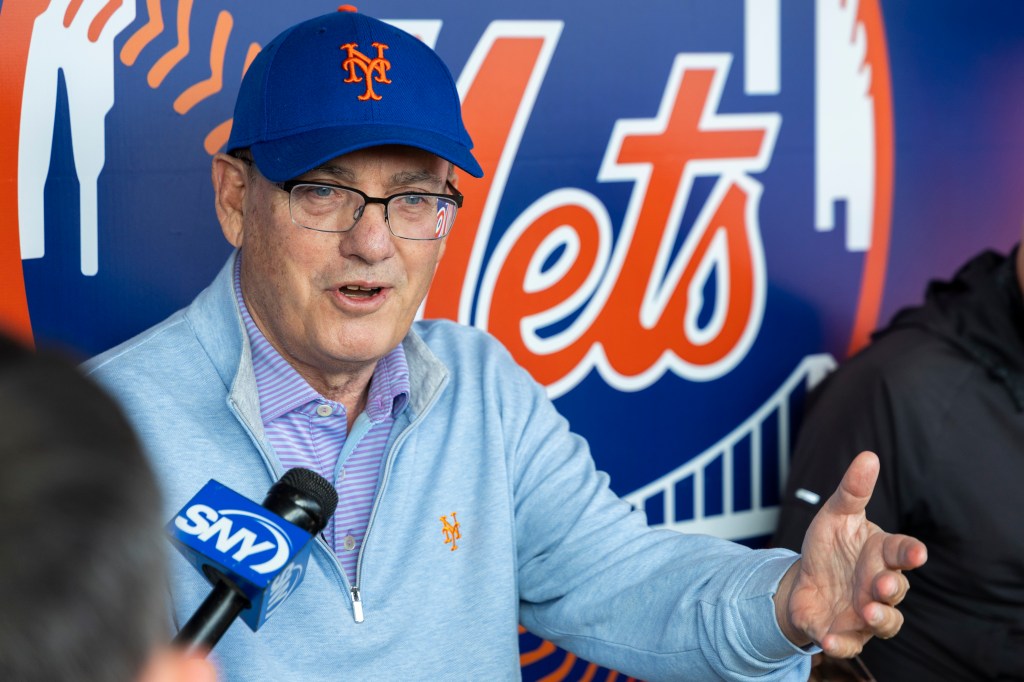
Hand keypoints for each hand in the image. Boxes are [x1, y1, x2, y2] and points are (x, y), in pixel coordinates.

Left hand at [773, 451, 926, 656]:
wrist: (802, 581)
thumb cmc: (829, 546)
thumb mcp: (834, 515)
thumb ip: (852, 491)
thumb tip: (868, 456)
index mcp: (880, 555)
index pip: (901, 552)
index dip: (910, 552)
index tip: (917, 552)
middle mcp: (878, 587)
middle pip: (896, 590)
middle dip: (892, 587)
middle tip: (883, 583)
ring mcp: (864, 613)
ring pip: (884, 622)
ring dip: (879, 618)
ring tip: (867, 612)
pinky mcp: (841, 632)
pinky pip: (846, 643)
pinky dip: (840, 644)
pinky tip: (828, 641)